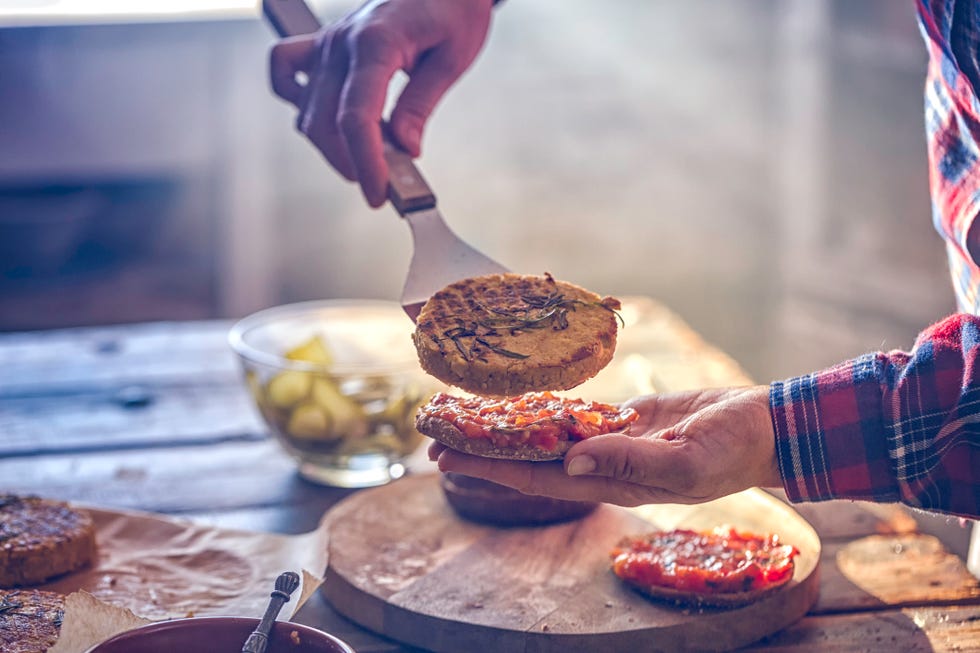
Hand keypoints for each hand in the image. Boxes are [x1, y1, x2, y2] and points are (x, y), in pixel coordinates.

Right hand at [269, 0, 493, 206]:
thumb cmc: (454, 8)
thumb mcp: (452, 57)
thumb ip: (420, 104)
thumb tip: (406, 148)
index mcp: (377, 43)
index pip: (357, 117)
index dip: (366, 163)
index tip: (379, 195)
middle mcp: (342, 42)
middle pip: (325, 121)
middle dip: (350, 163)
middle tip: (381, 183)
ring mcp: (327, 42)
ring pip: (306, 110)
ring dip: (330, 144)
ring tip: (367, 157)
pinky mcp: (323, 43)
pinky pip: (285, 72)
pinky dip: (298, 103)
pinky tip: (325, 121)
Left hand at [429, 386, 781, 506]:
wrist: (761, 426)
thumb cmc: (732, 449)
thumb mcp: (686, 459)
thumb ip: (630, 461)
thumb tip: (571, 461)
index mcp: (613, 482)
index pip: (538, 478)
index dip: (490, 469)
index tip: (447, 459)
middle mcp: (603, 466)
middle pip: (530, 460)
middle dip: (483, 451)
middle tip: (434, 437)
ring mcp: (611, 443)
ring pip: (547, 437)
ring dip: (507, 430)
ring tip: (465, 418)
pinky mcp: (624, 420)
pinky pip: (574, 416)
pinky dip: (544, 410)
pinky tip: (517, 404)